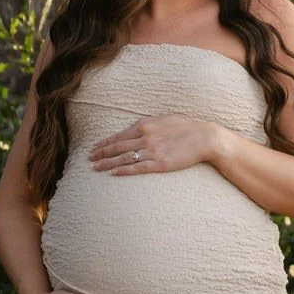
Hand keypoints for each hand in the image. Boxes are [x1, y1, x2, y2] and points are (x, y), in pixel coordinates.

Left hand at [89, 115, 218, 175]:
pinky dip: (123, 170)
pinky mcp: (160, 164)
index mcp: (146, 125)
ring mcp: (152, 151)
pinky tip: (113, 173)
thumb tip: (137, 127)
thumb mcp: (165, 120)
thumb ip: (149, 124)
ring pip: (123, 158)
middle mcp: (146, 137)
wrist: (204, 138)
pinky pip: (137, 168)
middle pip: (117, 147)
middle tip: (89, 158)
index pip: (119, 136)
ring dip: (107, 163)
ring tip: (95, 167)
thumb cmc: (187, 128)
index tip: (94, 148)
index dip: (104, 143)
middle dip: (101, 153)